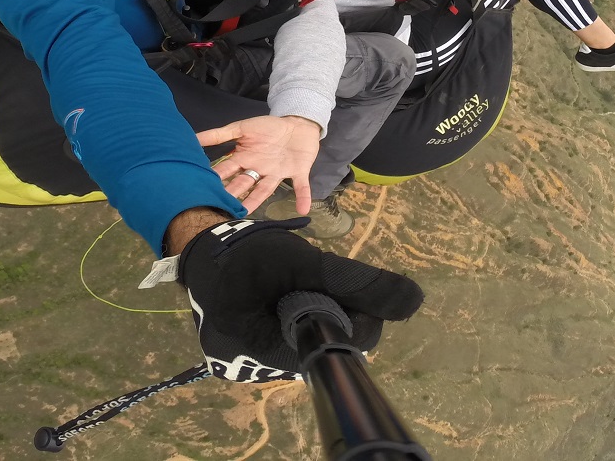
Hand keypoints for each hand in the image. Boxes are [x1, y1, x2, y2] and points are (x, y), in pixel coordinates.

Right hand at [178, 218, 423, 380]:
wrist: (200, 247)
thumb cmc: (247, 251)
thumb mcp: (303, 259)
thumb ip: (355, 282)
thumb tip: (413, 302)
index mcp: (260, 349)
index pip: (330, 352)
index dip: (354, 321)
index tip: (351, 288)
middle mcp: (252, 367)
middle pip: (322, 351)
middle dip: (332, 315)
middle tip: (316, 282)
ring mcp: (249, 362)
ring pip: (309, 346)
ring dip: (317, 315)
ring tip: (297, 286)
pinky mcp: (250, 353)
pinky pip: (293, 342)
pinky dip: (300, 318)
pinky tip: (288, 297)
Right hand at [196, 116, 321, 213]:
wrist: (296, 123)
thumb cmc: (268, 127)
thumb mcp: (242, 127)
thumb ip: (219, 134)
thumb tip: (193, 137)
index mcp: (245, 159)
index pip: (227, 170)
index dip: (217, 178)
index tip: (203, 189)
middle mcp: (258, 170)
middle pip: (243, 183)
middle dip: (232, 193)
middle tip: (220, 205)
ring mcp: (277, 172)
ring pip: (265, 189)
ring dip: (256, 200)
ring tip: (245, 212)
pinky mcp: (298, 172)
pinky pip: (300, 186)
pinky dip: (302, 197)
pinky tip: (302, 209)